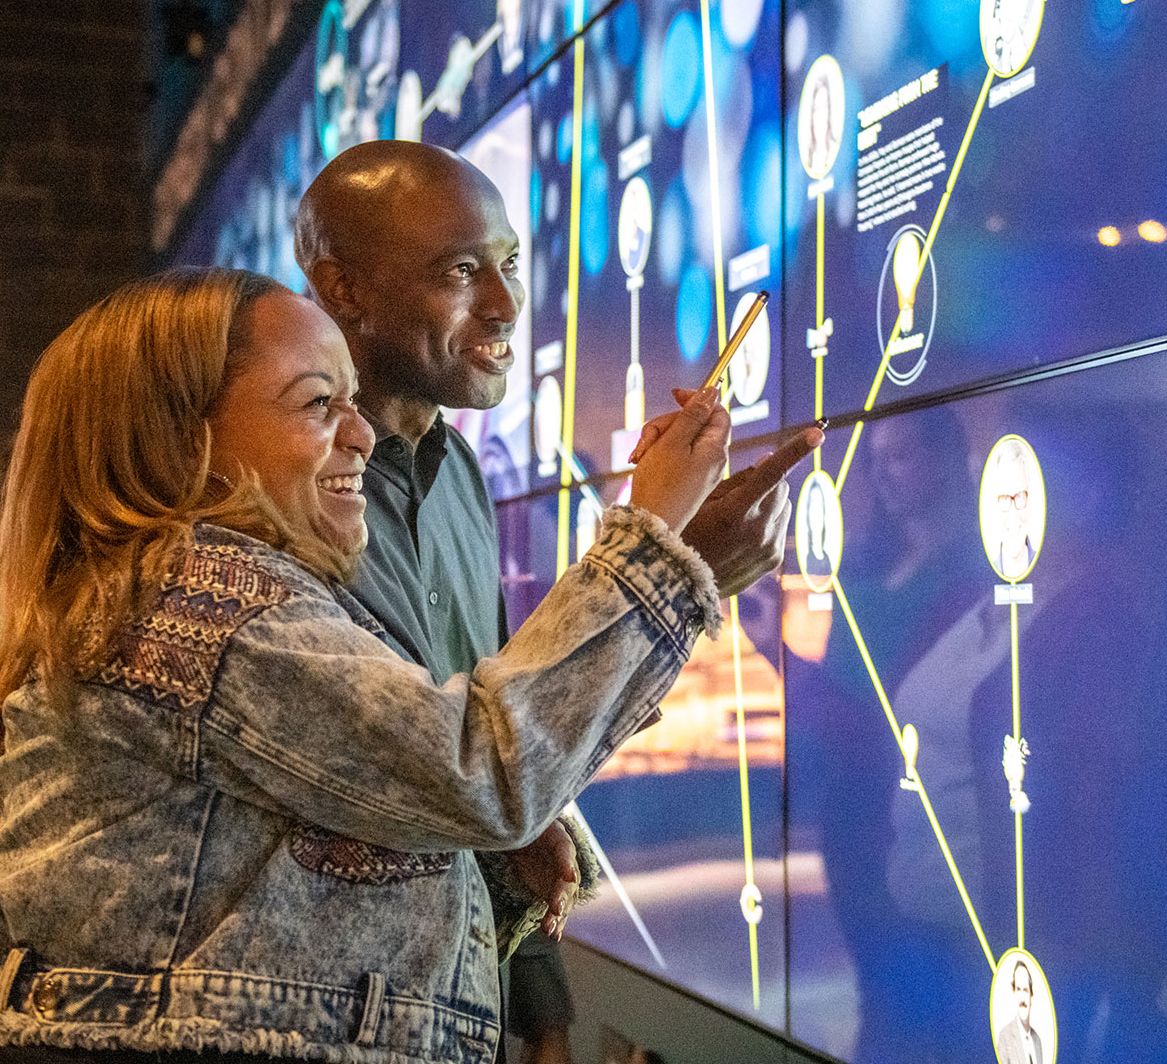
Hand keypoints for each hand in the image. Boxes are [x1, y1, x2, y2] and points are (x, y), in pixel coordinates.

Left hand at [507, 820, 579, 938]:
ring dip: (558, 914)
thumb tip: (502, 834)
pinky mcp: (551, 893)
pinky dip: (556, 922)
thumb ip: (517, 832)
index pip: (565, 850)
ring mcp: (559, 880)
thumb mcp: (522, 827)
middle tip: (556, 909)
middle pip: (566, 880)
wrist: (523, 839)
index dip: (567, 863)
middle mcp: (564, 862)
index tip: (569, 876)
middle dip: (562, 896)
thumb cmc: (524, 829)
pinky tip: (554, 935)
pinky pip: (557, 909)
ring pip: (564, 899)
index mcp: (558, 840)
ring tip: (550, 929)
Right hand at [628, 387, 729, 531]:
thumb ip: (693, 414)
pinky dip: (657, 454)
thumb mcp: (673, 442)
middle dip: (667, 423)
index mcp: (715, 448)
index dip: (697, 398)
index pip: (717, 410)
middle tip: (648, 438)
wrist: (649, 525)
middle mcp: (712, 459)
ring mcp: (699, 471)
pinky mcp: (686, 481)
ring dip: (657, 439)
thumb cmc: (660, 484)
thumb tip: (712, 390)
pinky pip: (674, 456)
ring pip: (679, 439)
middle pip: (694, 423)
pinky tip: (642, 463)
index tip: (674, 395)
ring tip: (640, 455)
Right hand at [631, 389, 822, 596]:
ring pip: (783, 506)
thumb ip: (735, 480)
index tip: (818, 434)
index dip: (795, 450)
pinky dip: (767, 522)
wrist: (684, 585)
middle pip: (781, 486)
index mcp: (734, 511)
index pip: (771, 473)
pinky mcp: (773, 559)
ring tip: (739, 518)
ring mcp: (768, 546)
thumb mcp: (699, 502)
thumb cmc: (685, 533)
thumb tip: (768, 460)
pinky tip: (743, 534)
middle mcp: (757, 530)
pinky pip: (780, 526)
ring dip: (768, 502)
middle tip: (741, 492)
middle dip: (768, 481)